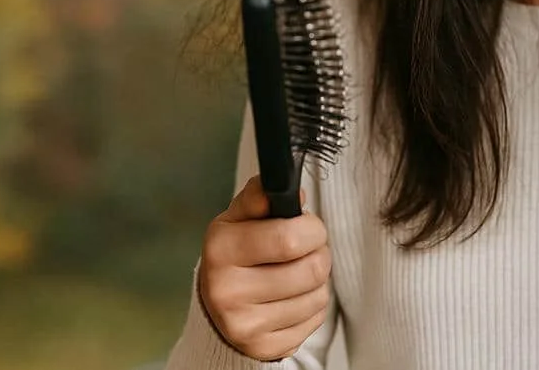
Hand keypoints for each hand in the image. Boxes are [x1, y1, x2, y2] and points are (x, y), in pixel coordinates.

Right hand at [199, 175, 331, 360]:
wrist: (218, 302)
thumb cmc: (238, 251)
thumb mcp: (239, 217)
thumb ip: (261, 196)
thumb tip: (293, 191)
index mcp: (221, 249)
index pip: (290, 238)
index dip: (312, 228)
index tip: (307, 226)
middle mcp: (226, 291)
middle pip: (312, 269)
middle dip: (320, 252)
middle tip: (308, 249)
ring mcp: (244, 325)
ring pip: (318, 295)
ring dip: (318, 279)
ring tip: (298, 271)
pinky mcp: (264, 348)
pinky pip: (316, 319)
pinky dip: (313, 304)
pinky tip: (293, 297)